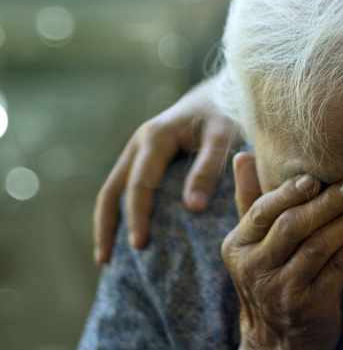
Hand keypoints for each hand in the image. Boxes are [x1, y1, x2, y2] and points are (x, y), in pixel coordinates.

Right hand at [92, 76, 240, 263]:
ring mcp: (140, 148)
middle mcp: (141, 142)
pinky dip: (122, 209)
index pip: (140, 184)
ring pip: (114, 187)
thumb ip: (209, 169)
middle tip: (107, 260)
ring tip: (107, 256)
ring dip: (108, 220)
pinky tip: (125, 232)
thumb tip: (191, 207)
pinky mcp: (147, 154)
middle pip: (113, 188)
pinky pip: (126, 184)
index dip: (138, 216)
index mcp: (156, 137)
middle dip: (109, 225)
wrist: (225, 89)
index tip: (139, 244)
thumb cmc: (229, 112)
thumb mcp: (224, 136)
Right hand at [223, 152, 342, 349]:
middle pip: (292, 226)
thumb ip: (250, 200)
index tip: (316, 175)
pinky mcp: (311, 308)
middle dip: (328, 201)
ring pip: (319, 246)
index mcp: (237, 247)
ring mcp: (283, 291)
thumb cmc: (270, 279)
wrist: (278, 344)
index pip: (262, 211)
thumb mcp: (252, 244)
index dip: (289, 192)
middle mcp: (255, 269)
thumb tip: (242, 154)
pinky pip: (338, 271)